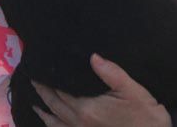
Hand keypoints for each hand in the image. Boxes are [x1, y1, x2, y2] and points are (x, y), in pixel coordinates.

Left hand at [33, 54, 170, 126]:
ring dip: (43, 111)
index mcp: (87, 107)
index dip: (49, 79)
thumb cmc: (144, 112)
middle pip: (54, 104)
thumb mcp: (131, 89)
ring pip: (55, 122)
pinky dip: (53, 126)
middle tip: (32, 78)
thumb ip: (111, 72)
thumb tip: (93, 56)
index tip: (41, 67)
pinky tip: (51, 122)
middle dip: (42, 91)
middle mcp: (79, 122)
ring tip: (34, 101)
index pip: (61, 90)